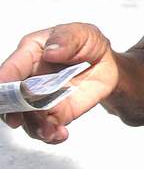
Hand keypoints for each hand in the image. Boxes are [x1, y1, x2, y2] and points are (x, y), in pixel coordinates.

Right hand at [0, 24, 118, 142]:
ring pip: (26, 118)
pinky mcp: (54, 114)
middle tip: (18, 120)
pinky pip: (45, 128)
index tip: (2, 90)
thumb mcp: (83, 33)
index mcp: (30, 53)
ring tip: (51, 132)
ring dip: (34, 128)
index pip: (12, 68)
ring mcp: (39, 99)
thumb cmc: (88, 44)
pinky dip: (50, 135)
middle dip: (12, 111)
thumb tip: (50, 51)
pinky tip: (60, 134)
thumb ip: (67, 38)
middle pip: (11, 98)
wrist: (107, 65)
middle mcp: (28, 78)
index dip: (4, 80)